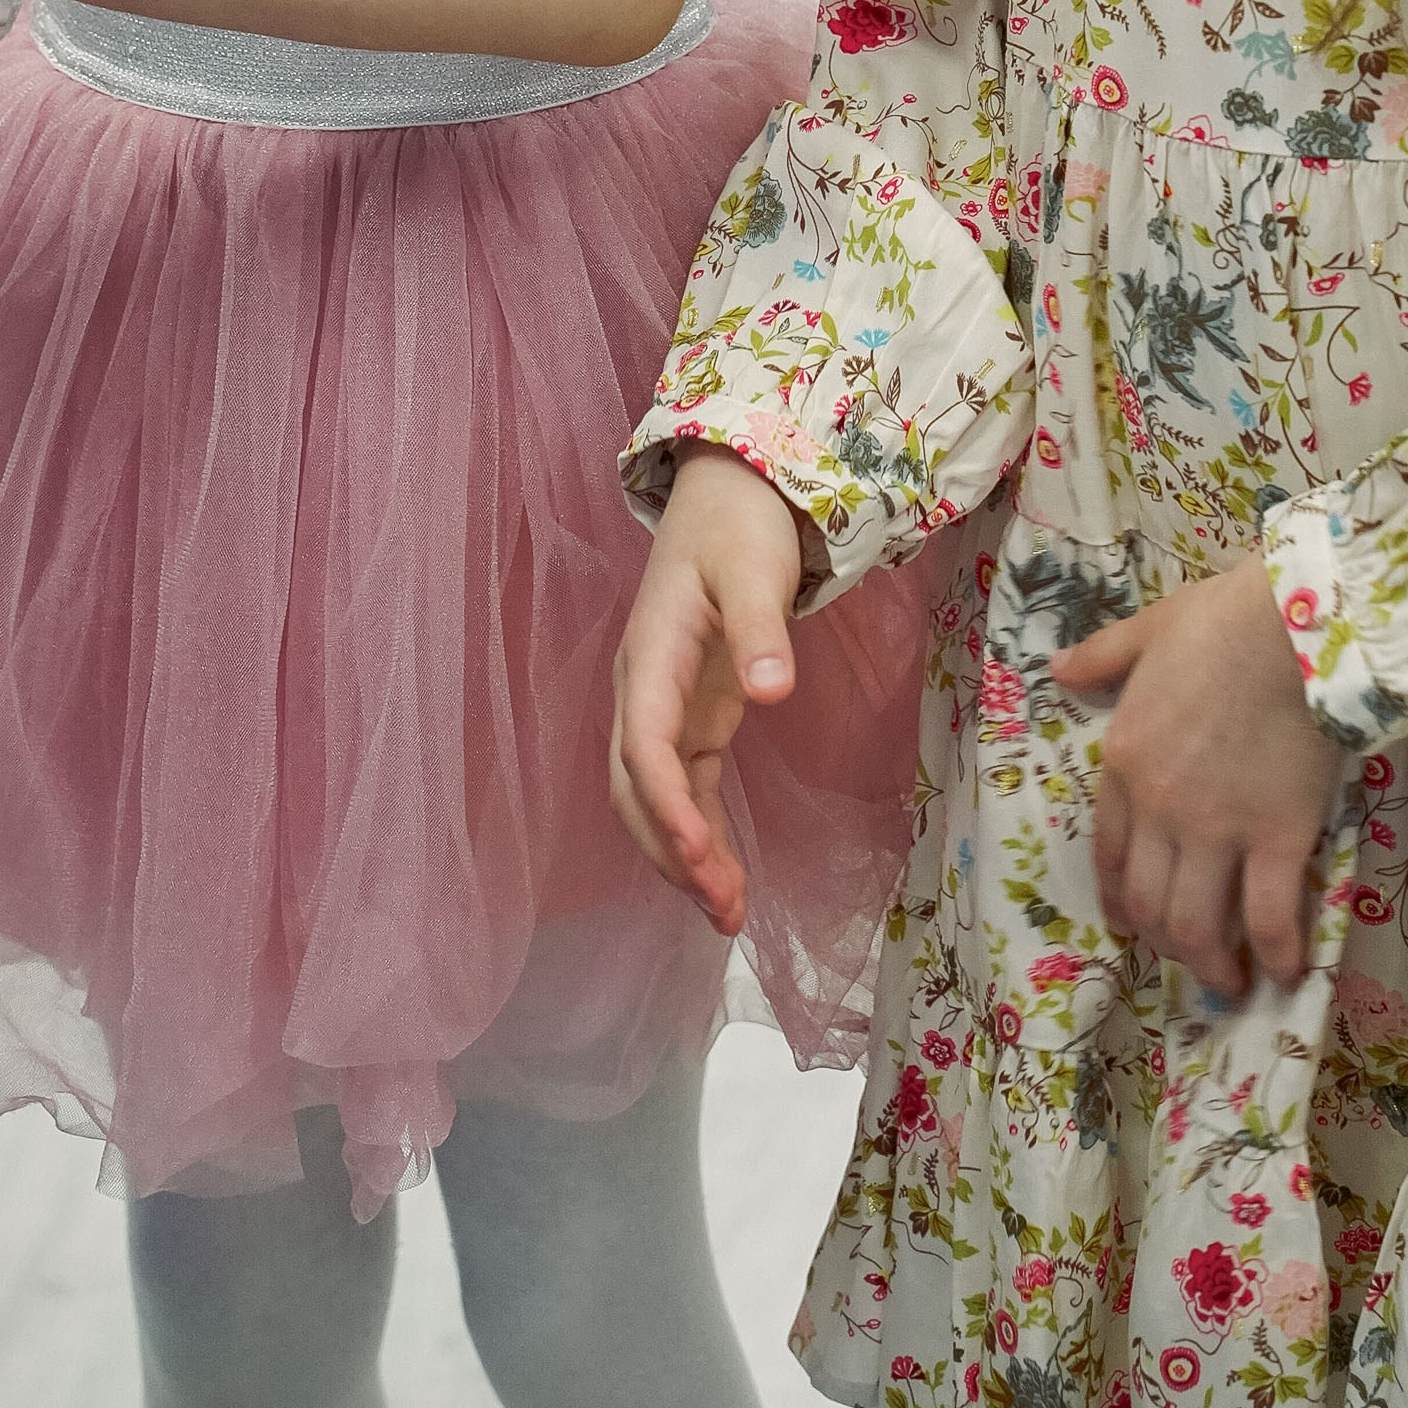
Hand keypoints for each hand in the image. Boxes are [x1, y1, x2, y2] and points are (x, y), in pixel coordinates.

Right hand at [609, 448, 805, 936]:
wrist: (731, 490)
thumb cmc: (739, 525)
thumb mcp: (755, 568)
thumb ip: (762, 628)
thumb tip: (773, 691)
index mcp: (652, 655)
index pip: (644, 745)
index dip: (665, 805)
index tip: (700, 857)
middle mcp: (645, 689)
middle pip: (634, 788)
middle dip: (671, 852)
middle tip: (723, 909)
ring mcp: (664, 705)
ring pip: (654, 798)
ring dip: (684, 857)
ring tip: (730, 916)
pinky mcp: (692, 714)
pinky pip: (684, 787)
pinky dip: (701, 834)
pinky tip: (728, 878)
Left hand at [1049, 554, 1344, 999]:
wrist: (1293, 629)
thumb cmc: (1221, 622)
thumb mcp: (1143, 632)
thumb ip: (1099, 658)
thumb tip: (1059, 670)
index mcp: (1123, 761)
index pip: (1106, 852)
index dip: (1118, 898)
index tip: (1131, 924)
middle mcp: (1160, 807)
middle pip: (1149, 901)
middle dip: (1163, 943)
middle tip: (1187, 957)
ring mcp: (1217, 828)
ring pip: (1196, 922)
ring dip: (1209, 963)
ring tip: (1229, 980)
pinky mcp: (1278, 837)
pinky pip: (1269, 916)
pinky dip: (1275, 954)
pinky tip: (1285, 971)